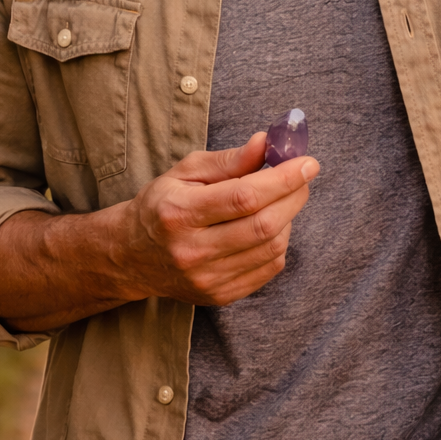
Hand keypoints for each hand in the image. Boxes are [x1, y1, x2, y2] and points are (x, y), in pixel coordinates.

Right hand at [0, 133, 318, 328]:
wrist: (132, 255)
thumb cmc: (163, 204)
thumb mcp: (186, 171)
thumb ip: (230, 159)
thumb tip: (268, 143)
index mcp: (179, 214)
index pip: (244, 197)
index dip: (282, 179)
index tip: (307, 162)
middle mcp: (191, 251)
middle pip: (263, 225)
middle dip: (294, 196)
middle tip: (303, 175)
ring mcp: (206, 279)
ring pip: (271, 247)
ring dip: (288, 218)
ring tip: (280, 198)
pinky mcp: (220, 296)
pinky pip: (269, 268)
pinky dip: (279, 242)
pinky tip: (269, 225)